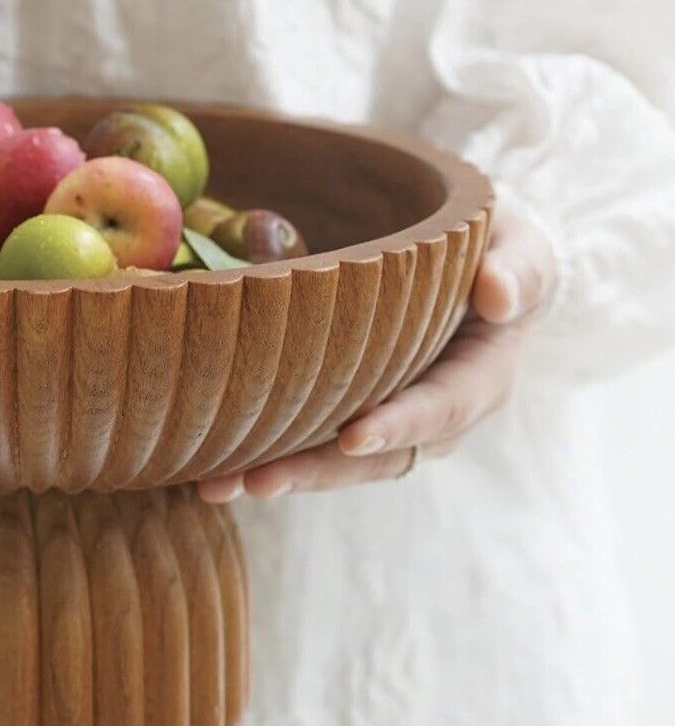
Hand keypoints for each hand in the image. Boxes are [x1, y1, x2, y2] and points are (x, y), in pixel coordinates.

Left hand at [197, 203, 554, 502]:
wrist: (452, 250)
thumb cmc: (487, 240)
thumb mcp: (518, 239)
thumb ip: (520, 263)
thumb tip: (499, 295)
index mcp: (481, 375)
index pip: (446, 406)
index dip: (402, 424)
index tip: (353, 435)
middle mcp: (432, 411)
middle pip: (377, 455)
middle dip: (317, 471)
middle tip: (257, 480)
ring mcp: (384, 417)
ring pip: (333, 460)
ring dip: (278, 474)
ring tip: (217, 485)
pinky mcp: (341, 410)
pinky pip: (305, 440)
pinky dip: (258, 453)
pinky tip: (204, 467)